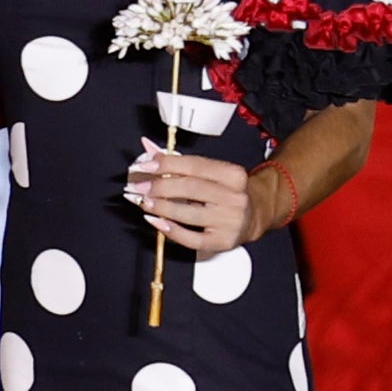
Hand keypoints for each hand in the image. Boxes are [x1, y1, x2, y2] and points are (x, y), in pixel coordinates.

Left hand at [126, 148, 255, 256]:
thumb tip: (148, 149)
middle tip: (139, 187)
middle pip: (191, 188)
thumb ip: (178, 162)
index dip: (166, 164)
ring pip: (188, 213)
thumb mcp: (209, 173)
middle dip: (159, 187)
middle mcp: (234, 197)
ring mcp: (229, 221)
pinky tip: (157, 222)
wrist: (252, 217)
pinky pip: (191, 238)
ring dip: (161, 207)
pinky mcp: (222, 241)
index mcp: (233, 175)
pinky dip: (171, 230)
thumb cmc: (226, 192)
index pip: (195, 165)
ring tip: (144, 202)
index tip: (145, 165)